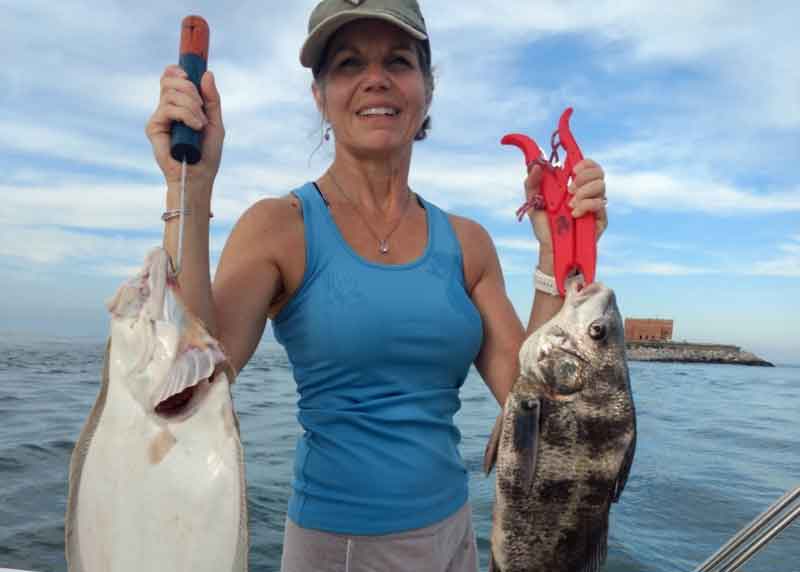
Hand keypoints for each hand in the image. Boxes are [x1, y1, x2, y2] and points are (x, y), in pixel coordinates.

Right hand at [145, 65, 224, 189]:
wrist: (200, 174)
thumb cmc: (207, 152)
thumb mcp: (215, 121)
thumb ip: (211, 99)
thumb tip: (207, 73)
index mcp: (180, 104)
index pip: (171, 78)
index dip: (177, 71)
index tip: (190, 76)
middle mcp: (167, 108)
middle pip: (169, 80)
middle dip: (189, 89)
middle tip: (201, 106)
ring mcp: (159, 117)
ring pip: (170, 94)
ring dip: (191, 106)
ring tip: (200, 124)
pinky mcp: (154, 127)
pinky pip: (168, 109)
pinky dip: (185, 115)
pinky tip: (195, 127)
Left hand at [524, 158, 607, 269]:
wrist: (551, 248)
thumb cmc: (544, 225)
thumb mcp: (533, 202)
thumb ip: (532, 183)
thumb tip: (536, 166)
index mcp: (574, 184)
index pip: (588, 165)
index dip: (584, 163)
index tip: (572, 170)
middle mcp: (587, 192)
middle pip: (598, 172)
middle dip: (584, 176)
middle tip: (569, 190)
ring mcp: (596, 204)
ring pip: (601, 185)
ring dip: (584, 192)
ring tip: (570, 205)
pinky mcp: (601, 218)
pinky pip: (600, 204)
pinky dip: (586, 205)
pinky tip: (574, 214)